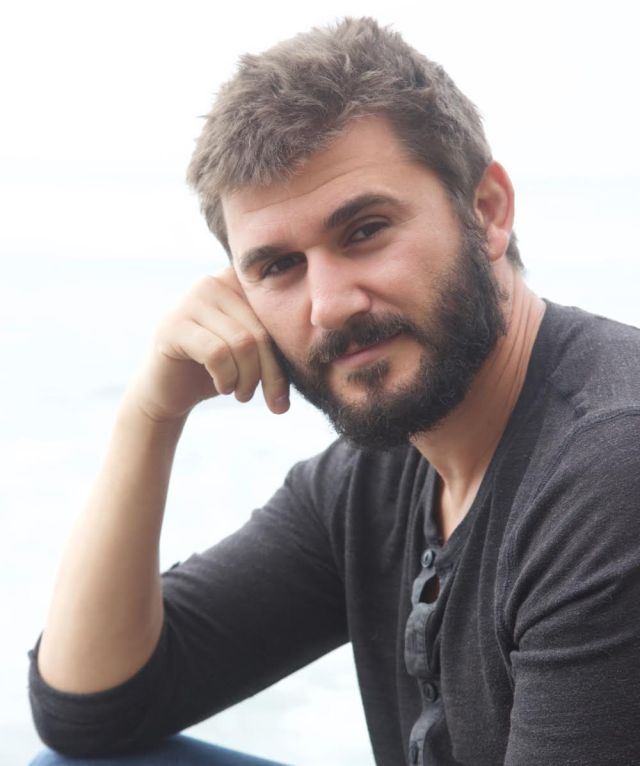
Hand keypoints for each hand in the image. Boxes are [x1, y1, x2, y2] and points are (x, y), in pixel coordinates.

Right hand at [128, 268, 289, 421]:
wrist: (167, 391)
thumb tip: (330, 349)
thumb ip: (278, 340)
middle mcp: (213, 281)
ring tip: (242, 393)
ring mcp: (190, 300)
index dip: (284, 356)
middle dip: (269, 374)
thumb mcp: (254, 351)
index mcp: (238, 282)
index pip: (275, 316)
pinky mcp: (173, 325)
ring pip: (242, 343)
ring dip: (247, 379)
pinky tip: (222, 386)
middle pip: (261, 331)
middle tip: (270, 402)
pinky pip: (217, 353)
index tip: (283, 395)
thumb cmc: (218, 369)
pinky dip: (226, 378)